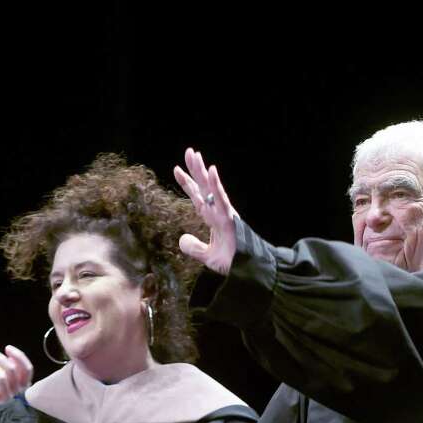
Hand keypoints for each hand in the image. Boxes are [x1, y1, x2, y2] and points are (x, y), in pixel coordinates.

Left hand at [0, 345, 33, 409]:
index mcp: (25, 387)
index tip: (7, 348)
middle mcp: (19, 393)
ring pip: (0, 377)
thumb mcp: (12, 389)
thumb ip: (14, 374)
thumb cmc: (3, 404)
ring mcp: (8, 400)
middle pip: (11, 369)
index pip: (27, 369)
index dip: (19, 356)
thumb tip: (10, 357)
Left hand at [173, 147, 238, 274]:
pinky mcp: (230, 218)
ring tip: (195, 155)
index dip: (187, 184)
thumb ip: (194, 248)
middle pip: (203, 188)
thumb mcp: (207, 256)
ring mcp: (224, 213)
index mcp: (212, 218)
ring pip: (211, 188)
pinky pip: (221, 199)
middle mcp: (218, 212)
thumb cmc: (232, 262)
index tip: (177, 169)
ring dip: (202, 172)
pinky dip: (216, 185)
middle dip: (195, 170)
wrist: (246, 271)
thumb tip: (182, 240)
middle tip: (189, 151)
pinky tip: (211, 170)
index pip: (197, 197)